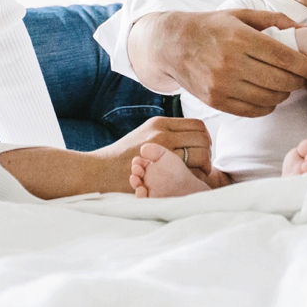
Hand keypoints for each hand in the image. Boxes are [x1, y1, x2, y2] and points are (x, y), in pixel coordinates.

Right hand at [92, 116, 213, 188]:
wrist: (98, 172)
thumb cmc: (121, 159)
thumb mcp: (143, 136)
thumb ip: (165, 135)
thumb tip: (192, 141)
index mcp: (160, 122)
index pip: (198, 124)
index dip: (206, 139)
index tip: (203, 150)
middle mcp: (163, 132)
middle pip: (203, 138)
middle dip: (208, 153)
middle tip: (203, 166)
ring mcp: (162, 150)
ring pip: (201, 154)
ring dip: (205, 166)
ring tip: (197, 175)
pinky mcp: (161, 169)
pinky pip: (191, 171)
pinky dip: (196, 178)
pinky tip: (188, 183)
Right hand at [128, 9, 306, 117]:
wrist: (172, 44)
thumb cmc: (210, 26)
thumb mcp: (241, 14)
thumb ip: (275, 20)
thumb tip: (306, 30)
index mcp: (239, 38)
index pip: (284, 58)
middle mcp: (230, 63)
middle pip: (280, 81)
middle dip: (299, 81)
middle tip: (303, 76)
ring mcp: (221, 85)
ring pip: (269, 99)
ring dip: (283, 94)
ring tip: (283, 84)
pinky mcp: (216, 102)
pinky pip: (253, 110)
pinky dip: (267, 105)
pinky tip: (267, 94)